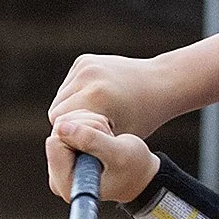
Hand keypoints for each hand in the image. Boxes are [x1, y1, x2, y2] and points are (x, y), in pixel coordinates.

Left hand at [47, 111, 159, 204]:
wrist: (140, 173)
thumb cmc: (134, 168)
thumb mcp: (118, 153)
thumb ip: (91, 140)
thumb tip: (60, 127)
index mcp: (67, 185)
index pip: (55, 142)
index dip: (78, 132)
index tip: (100, 139)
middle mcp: (58, 177)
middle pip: (57, 131)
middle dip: (84, 127)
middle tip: (107, 139)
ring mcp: (60, 165)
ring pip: (63, 124)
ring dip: (88, 124)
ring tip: (107, 139)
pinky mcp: (65, 154)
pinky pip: (67, 125)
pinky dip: (86, 124)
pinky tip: (101, 137)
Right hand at [49, 51, 172, 141]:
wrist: (160, 83)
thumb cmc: (143, 118)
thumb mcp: (119, 139)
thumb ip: (90, 144)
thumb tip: (64, 159)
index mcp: (97, 97)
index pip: (60, 124)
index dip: (72, 136)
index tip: (87, 142)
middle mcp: (87, 76)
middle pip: (57, 109)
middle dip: (70, 123)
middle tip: (90, 131)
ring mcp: (85, 65)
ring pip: (61, 97)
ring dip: (72, 109)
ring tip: (96, 116)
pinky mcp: (84, 60)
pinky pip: (69, 85)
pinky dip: (77, 95)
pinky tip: (97, 99)